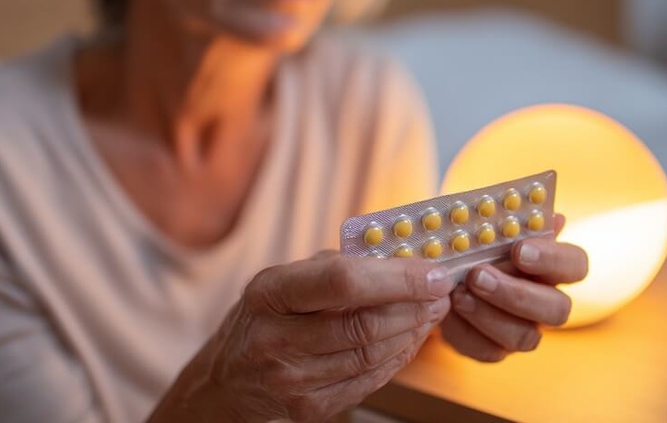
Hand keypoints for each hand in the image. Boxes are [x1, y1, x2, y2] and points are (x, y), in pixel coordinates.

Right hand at [161, 253, 452, 422]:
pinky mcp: (307, 408)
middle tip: (442, 291)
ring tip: (431, 313)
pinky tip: (409, 341)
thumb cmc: (264, 319)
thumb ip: (336, 267)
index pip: (344, 281)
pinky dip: (397, 359)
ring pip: (372, 355)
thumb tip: (401, 259)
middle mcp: (276, 338)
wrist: (224, 381)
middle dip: (415, 306)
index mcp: (271, 293)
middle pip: (365, 324)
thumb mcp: (283, 282)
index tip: (433, 271)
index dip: (398, 278)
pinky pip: (368, 382)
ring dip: (413, 332)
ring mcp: (291, 379)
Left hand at [441, 214, 587, 361]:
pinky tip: (446, 311)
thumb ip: (516, 222)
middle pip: (557, 309)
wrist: (441, 274)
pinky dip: (465, 331)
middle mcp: (546, 302)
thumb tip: (553, 218)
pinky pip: (488, 351)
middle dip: (516, 293)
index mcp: (553, 267)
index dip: (552, 259)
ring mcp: (523, 330)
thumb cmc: (475, 244)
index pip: (575, 265)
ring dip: (488, 314)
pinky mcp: (494, 350)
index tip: (519, 249)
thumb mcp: (490, 227)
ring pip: (524, 336)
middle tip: (478, 274)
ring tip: (458, 293)